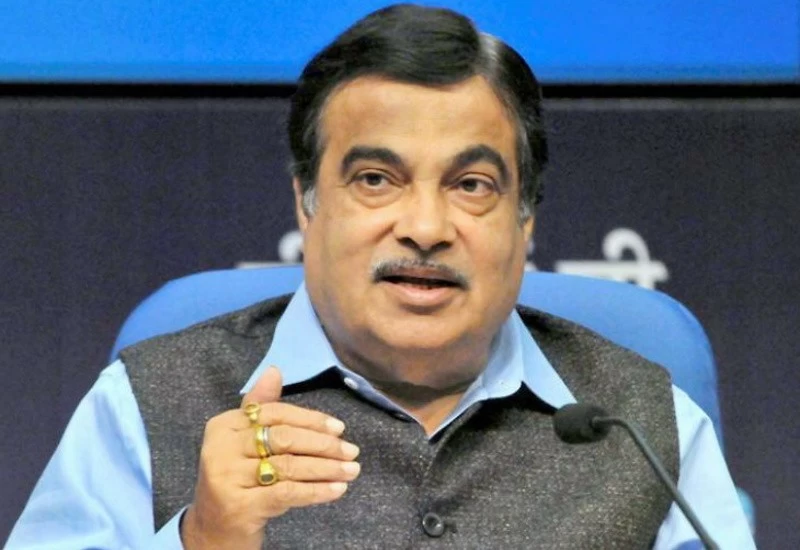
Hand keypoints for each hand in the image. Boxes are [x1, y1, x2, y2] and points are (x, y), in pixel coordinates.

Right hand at [181, 366, 360, 549]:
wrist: (213, 530)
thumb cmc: (238, 480)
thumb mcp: (245, 443)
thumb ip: (261, 408)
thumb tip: (275, 370)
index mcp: (223, 425)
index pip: (276, 413)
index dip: (311, 419)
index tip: (340, 427)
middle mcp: (220, 448)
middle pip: (284, 438)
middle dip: (323, 444)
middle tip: (352, 451)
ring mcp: (227, 478)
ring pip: (289, 466)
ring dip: (327, 468)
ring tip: (352, 470)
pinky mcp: (239, 506)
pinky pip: (287, 493)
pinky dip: (316, 491)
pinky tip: (337, 490)